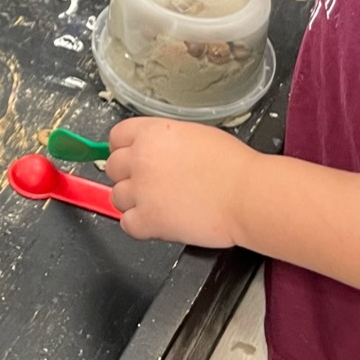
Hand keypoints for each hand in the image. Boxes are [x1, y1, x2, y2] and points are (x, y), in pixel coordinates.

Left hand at [105, 117, 258, 246]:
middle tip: (149, 185)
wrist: (247, 195)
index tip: (130, 159)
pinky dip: (140, 226)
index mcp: (152, 133)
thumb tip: (155, 151)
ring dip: (133, 202)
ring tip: (158, 205)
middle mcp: (140, 159)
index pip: (116, 137)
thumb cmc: (232, 165)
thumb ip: (165, 141)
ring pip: (116, 197)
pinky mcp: (149, 220)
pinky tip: (158, 222)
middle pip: (112, 167)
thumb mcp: (194, 135)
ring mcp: (142, 190)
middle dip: (128, 177)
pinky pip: (127, 224)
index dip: (123, 149)